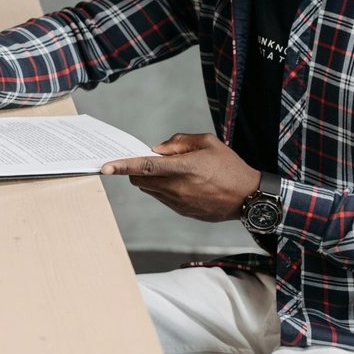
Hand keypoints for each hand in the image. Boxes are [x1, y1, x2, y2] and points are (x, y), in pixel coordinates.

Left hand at [99, 133, 261, 222]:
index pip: (145, 167)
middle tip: (148, 161)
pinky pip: (162, 199)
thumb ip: (179, 142)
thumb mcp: (208, 143)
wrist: (249, 198)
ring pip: (149, 190)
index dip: (122, 166)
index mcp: (184, 168)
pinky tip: (182, 183)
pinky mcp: (182, 212)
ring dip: (150, 180)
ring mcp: (179, 203)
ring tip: (173, 171)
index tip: (105, 166)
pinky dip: (162, 189)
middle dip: (135, 171)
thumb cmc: (230, 167)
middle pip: (140, 181)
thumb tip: (156, 149)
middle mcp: (177, 188)